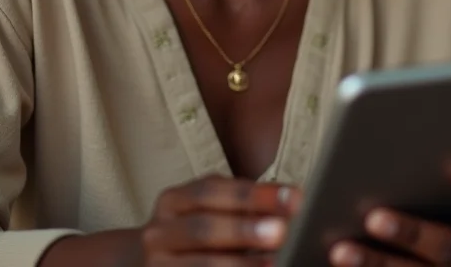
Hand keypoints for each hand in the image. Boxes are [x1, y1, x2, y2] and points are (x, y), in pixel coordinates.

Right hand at [140, 174, 301, 266]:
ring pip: (200, 265)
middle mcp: (159, 232)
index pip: (212, 190)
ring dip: (240, 265)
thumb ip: (244, 209)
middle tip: (282, 231)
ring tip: (275, 263)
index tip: (294, 197)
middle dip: (245, 229)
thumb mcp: (212, 214)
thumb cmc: (196, 239)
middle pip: (204, 228)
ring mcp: (156, 265)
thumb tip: (290, 205)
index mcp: (173, 201)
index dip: (254, 194)